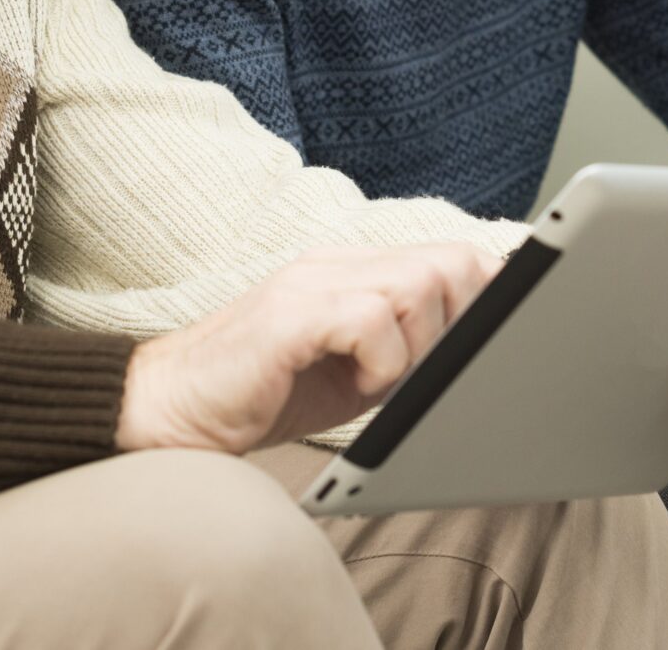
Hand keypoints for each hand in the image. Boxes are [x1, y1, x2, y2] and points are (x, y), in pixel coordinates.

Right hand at [114, 243, 496, 454]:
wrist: (165, 412)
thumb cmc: (258, 396)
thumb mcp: (351, 370)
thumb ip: (403, 347)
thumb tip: (475, 347)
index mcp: (351, 270)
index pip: (448, 255)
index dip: (487, 291)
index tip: (502, 332)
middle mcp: (334, 263)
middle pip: (449, 262)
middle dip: (460, 323)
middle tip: (421, 369)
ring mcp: (310, 282)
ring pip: (419, 286)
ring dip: (418, 347)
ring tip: (377, 379)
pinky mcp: (289, 315)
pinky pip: (372, 320)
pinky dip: (381, 364)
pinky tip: (352, 385)